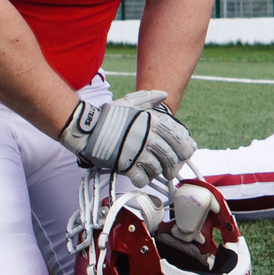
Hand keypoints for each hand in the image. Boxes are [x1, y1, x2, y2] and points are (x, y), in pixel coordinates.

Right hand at [62, 89, 196, 182]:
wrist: (86, 128)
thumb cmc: (108, 116)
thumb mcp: (130, 102)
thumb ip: (149, 98)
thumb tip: (164, 94)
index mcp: (151, 121)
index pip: (178, 136)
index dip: (186, 147)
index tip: (187, 153)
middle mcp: (148, 136)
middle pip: (171, 156)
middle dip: (175, 164)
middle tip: (173, 169)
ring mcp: (137, 152)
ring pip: (158, 169)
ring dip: (158, 172)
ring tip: (155, 171)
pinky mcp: (126, 165)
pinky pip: (142, 178)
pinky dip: (144, 180)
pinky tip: (142, 176)